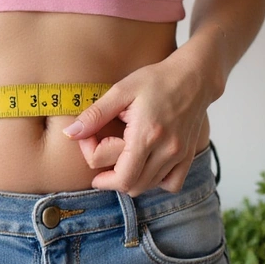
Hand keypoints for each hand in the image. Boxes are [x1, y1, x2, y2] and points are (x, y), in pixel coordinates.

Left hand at [63, 52, 210, 195]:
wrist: (193, 77)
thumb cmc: (156, 80)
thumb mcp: (121, 91)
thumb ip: (95, 115)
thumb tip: (70, 134)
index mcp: (147, 135)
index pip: (117, 173)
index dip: (92, 158)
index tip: (88, 138)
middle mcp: (166, 151)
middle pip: (129, 185)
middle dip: (106, 175)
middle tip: (99, 151)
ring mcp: (179, 156)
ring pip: (146, 187)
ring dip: (126, 178)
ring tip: (118, 154)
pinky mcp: (187, 157)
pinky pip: (170, 184)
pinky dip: (152, 181)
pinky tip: (143, 164)